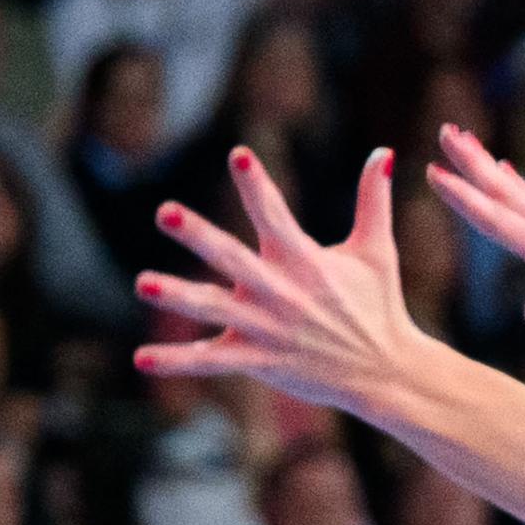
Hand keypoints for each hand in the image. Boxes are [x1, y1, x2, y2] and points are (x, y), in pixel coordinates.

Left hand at [135, 146, 436, 413]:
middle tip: (164, 212)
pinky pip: (211, 362)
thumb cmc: (379, 306)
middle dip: (198, 236)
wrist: (384, 372)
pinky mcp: (258, 360)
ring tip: (142, 283)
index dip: (256, 184)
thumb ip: (374, 200)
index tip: (238, 153)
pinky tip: (140, 358)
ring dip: (178, 296)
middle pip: (232, 258)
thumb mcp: (377, 251)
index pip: (275, 215)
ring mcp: (266, 328)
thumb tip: (383, 151)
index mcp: (306, 261)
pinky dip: (177, 361)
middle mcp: (281, 292)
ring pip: (213, 309)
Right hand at [425, 122, 524, 365]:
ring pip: (516, 196)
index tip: (433, 171)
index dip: (465, 199)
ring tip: (464, 140)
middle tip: (445, 129)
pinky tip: (508, 172)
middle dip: (474, 164)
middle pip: (507, 195)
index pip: (501, 222)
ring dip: (488, 167)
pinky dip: (513, 187)